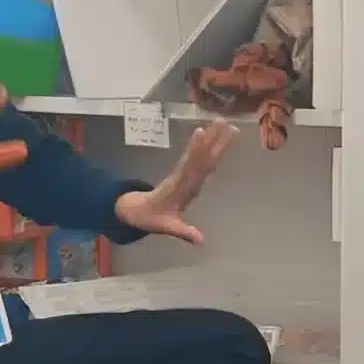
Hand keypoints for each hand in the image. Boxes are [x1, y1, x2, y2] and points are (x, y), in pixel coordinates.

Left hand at [114, 122, 236, 245]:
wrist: (137, 211)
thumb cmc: (152, 218)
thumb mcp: (167, 228)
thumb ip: (183, 233)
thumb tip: (201, 240)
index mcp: (181, 187)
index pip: (193, 167)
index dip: (199, 151)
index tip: (204, 134)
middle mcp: (184, 176)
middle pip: (200, 155)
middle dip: (213, 139)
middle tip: (225, 122)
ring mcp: (184, 174)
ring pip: (200, 153)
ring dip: (211, 137)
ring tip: (222, 122)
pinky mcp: (185, 174)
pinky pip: (196, 157)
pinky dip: (201, 144)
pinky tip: (205, 132)